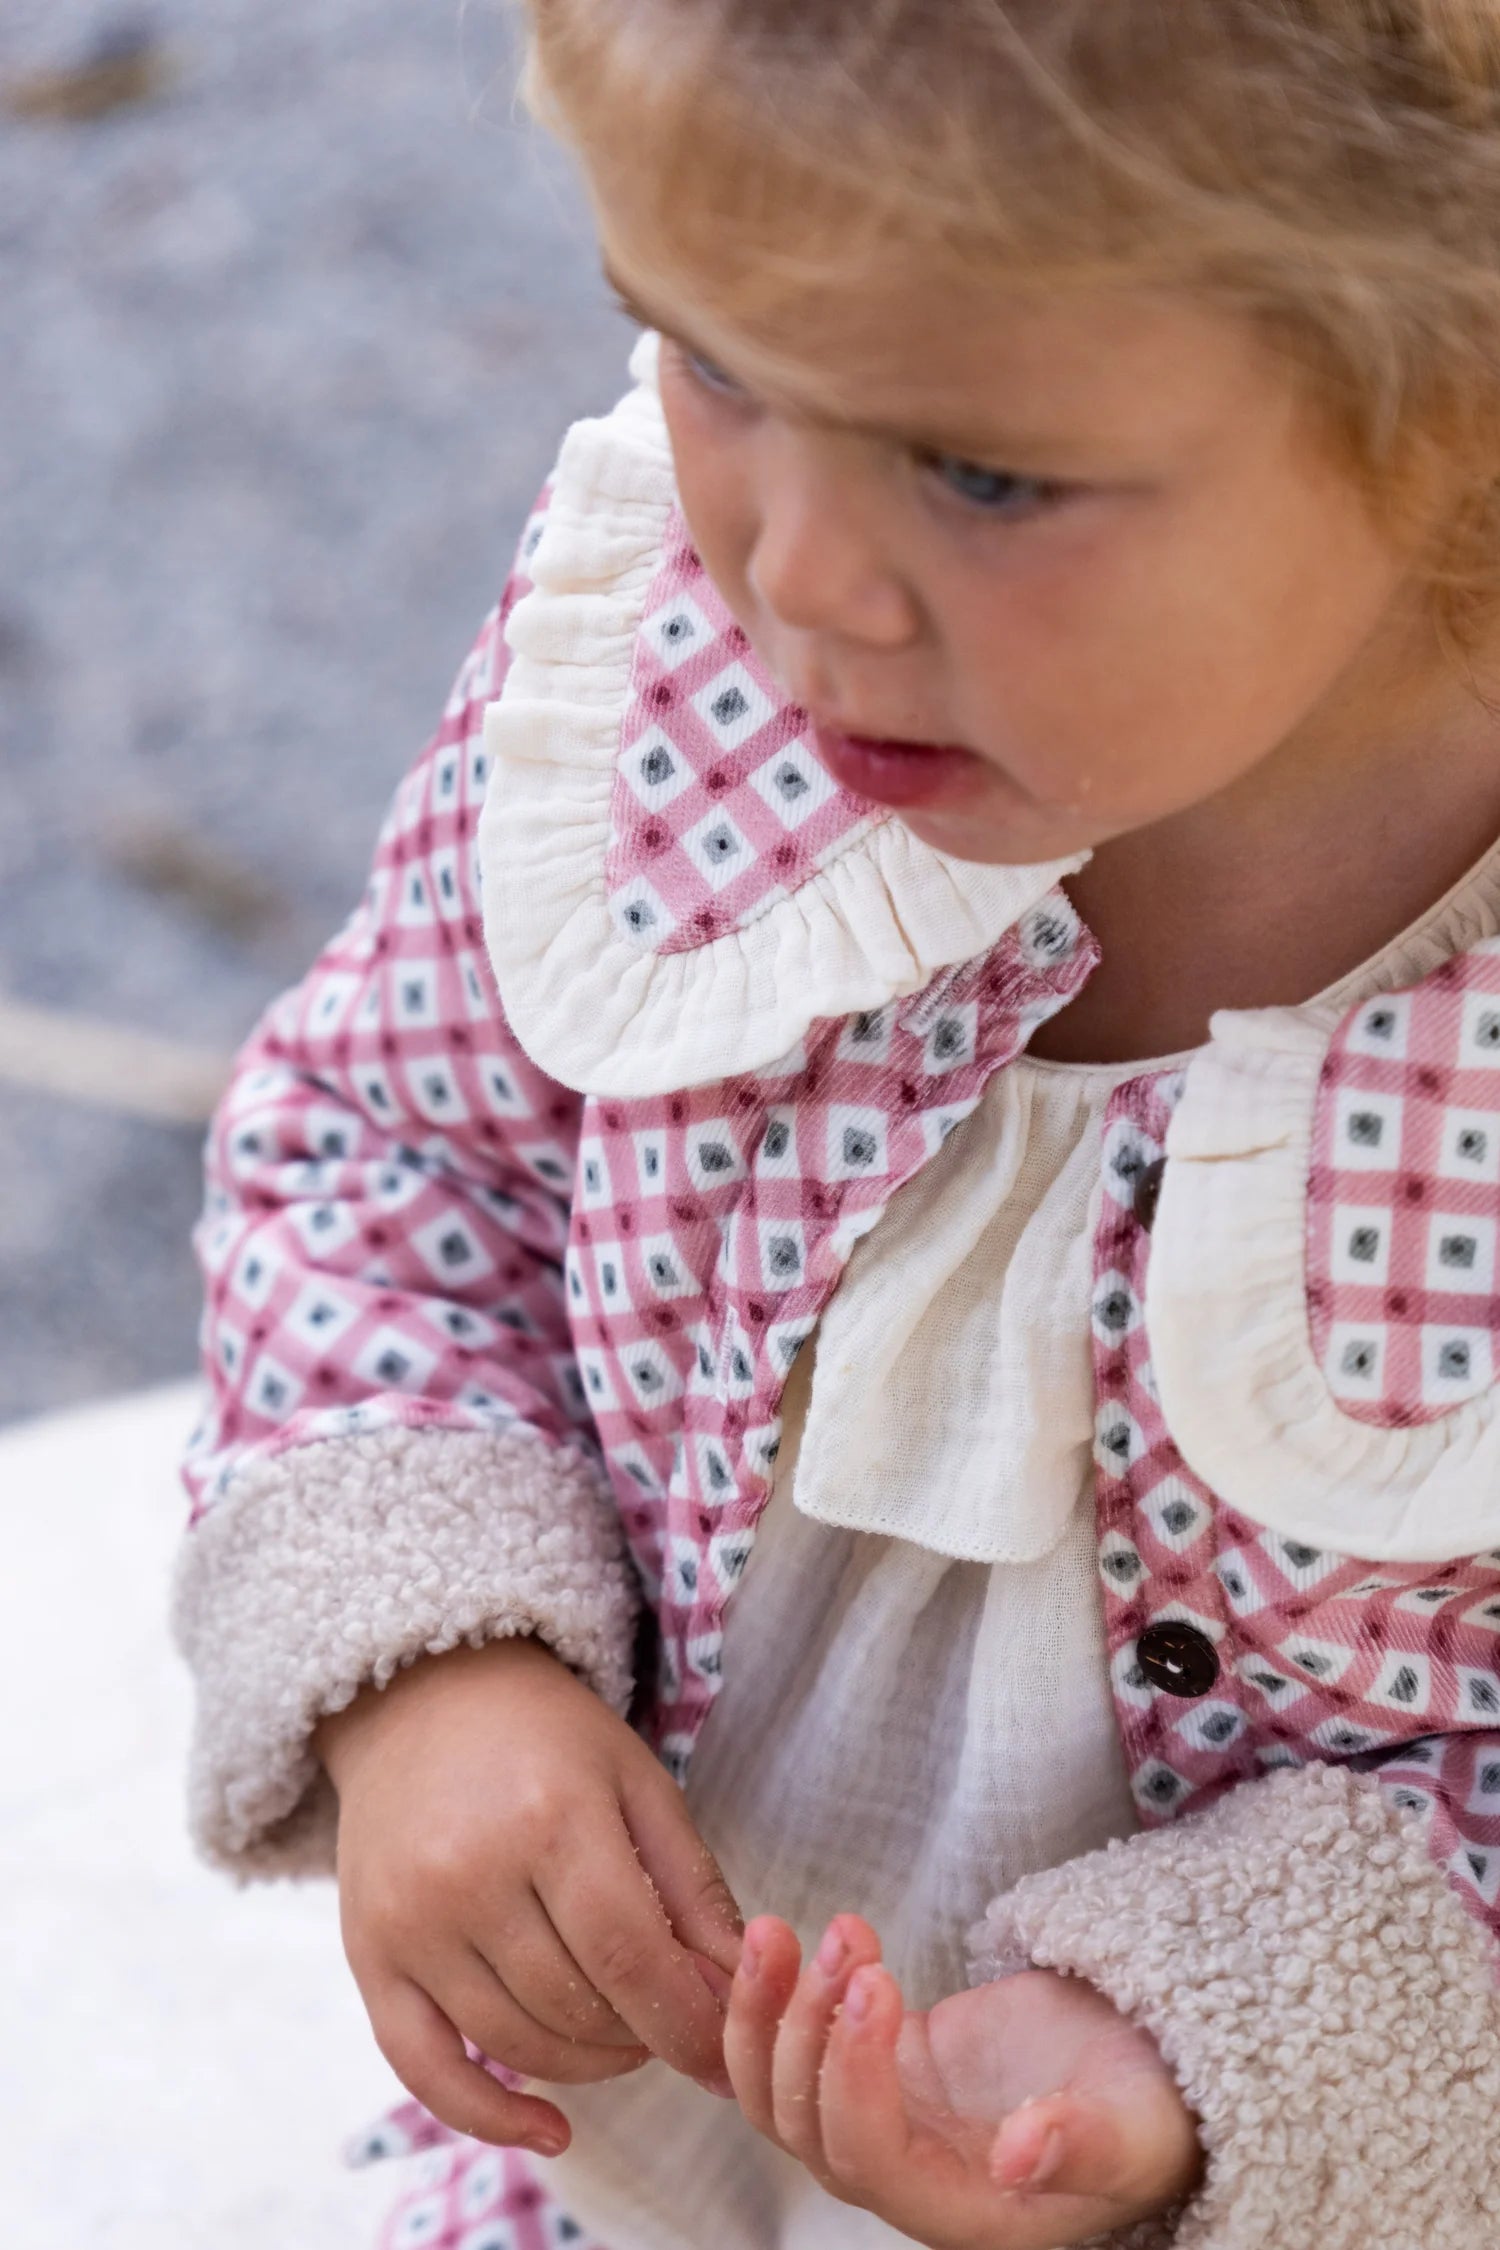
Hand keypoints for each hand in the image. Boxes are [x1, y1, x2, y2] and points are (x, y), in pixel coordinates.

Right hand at [318, 1637, 742, 2156]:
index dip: (686, 2022)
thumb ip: (692, 1887)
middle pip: (575, 2007)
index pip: (630, 1958)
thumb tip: (741, 1992)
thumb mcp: (638, 1781)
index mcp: (550, 1816)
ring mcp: (410, 1919)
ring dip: (586, 2067)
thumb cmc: (549, 1737)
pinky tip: (547, 2128)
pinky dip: (486, 2116)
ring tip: (621, 2039)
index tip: (724, 2054)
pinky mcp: (369, 1954)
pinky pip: (424, 2068)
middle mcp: (469, 1873)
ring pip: (515, 2043)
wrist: (422, 1695)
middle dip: (642, 2037)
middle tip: (668, 2021)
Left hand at [725, 1914, 1200, 2248]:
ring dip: (771, 2011)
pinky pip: (804, 2050)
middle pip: (808, 2126)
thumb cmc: (1151, 2112)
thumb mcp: (1138, 2129)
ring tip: (788, 1929)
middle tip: (845, 1934)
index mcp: (963, 2215)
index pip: (871, 2158)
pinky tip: (785, 1940)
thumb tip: (1020, 2155)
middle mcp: (910, 2181)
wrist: (1148, 2069)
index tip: (876, 1982)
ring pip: (784, 2091)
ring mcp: (889, 2122)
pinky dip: (777, 2000)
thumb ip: (1082, 2145)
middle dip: (808, 2027)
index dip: (856, 2076)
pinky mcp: (886, 2068)